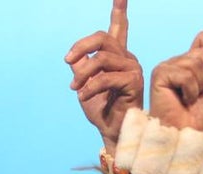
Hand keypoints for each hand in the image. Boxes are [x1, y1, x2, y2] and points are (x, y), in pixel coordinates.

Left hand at [65, 0, 142, 153]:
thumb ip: (81, 67)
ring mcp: (133, 69)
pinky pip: (106, 77)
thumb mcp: (84, 84)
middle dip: (81, 47)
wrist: (112, 132)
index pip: (118, 28)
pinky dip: (90, 87)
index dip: (119, 10)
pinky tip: (82, 96)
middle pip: (102, 38)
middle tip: (68, 61)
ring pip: (101, 59)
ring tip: (75, 89)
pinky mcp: (134, 82)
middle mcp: (127, 58)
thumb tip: (74, 58)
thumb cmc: (101, 110)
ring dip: (83, 75)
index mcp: (117, 56)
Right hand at [149, 31, 202, 132]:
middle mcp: (178, 62)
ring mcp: (167, 67)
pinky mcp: (160, 75)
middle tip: (197, 94)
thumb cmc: (200, 119)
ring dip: (198, 86)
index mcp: (191, 62)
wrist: (187, 135)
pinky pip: (185, 75)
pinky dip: (190, 91)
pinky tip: (182, 100)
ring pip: (195, 63)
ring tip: (189, 98)